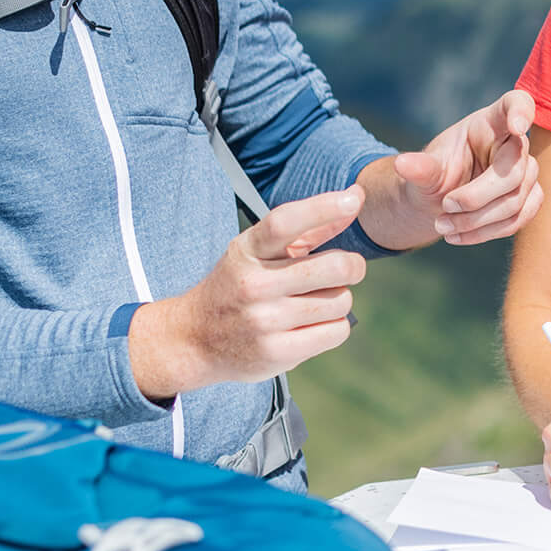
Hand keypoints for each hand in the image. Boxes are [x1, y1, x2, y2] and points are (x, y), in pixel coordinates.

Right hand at [132, 185, 365, 399]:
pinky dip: (335, 326)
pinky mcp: (276, 353)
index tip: (352, 200)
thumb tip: (355, 196)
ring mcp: (263, 321)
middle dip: (352, 266)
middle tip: (346, 269)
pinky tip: (313, 324)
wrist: (194, 339)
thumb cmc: (240, 285)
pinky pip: (337, 331)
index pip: (284, 222)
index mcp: (248, 251)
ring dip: (339, 299)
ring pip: (341, 301)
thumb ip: (310, 228)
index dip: (322, 207)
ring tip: (316, 301)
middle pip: (334, 267)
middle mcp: (254, 284)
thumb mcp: (261, 251)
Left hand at [379, 89, 543, 248]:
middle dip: (476, 197)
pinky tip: (460, 236)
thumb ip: (420, 167)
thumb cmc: (434, 176)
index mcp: (489, 123)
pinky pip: (521, 218)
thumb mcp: (423, 171)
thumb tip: (402, 163)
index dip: (523, 112)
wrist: (439, 202)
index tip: (517, 127)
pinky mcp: (530, 197)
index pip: (516, 103)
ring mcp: (526, 171)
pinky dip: (488, 232)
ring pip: (517, 200)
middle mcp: (513, 143)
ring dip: (477, 221)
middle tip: (444, 206)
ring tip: (443, 226)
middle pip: (513, 171)